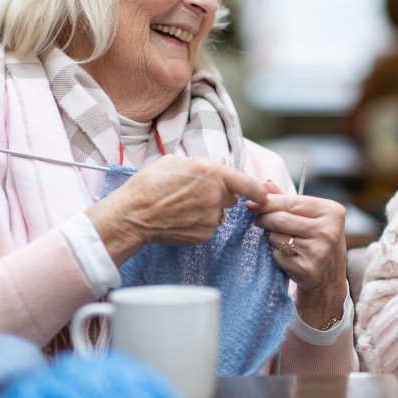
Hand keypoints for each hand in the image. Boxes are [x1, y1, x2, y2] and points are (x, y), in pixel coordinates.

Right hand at [87, 156, 267, 262]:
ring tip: (182, 207)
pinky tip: (179, 219)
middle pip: (231, 198)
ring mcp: (211, 217)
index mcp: (212, 173)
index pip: (247, 183)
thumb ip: (203, 164)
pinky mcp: (203, 235)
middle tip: (197, 193)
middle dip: (220, 195)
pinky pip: (207, 227)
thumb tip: (221, 164)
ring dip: (207, 210)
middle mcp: (216, 195)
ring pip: (217, 213)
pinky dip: (198, 224)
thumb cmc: (150, 184)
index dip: (258, 189)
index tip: (264, 193)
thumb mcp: (175, 162)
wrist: (133, 214)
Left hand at [249, 181, 347, 327]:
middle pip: (281, 218)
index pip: (291, 202)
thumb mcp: (312, 218)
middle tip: (258, 220)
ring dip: (272, 237)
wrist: (329, 279)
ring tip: (282, 240)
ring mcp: (318, 251)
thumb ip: (289, 201)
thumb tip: (265, 184)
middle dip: (264, 218)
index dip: (269, 201)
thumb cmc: (318, 241)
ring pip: (277, 236)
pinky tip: (287, 256)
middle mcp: (329, 231)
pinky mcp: (307, 269)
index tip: (253, 202)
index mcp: (333, 212)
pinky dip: (276, 254)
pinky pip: (278, 255)